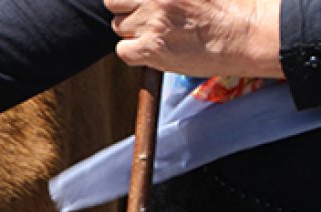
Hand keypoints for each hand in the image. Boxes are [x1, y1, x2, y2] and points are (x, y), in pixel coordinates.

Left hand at [106, 0, 283, 77]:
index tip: (137, 4)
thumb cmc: (232, 8)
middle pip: (114, 2)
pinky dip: (133, 52)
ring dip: (132, 31)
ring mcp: (151, 22)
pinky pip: (123, 51)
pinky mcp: (151, 48)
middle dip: (126, 10)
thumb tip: (153, 1)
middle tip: (144, 17)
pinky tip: (153, 50)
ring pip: (119, 26)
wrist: (249, 34)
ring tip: (157, 33)